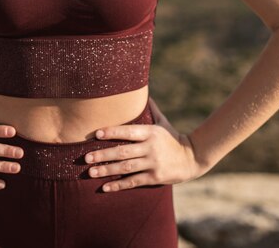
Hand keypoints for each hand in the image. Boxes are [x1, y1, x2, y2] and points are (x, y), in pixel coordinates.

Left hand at [84, 97, 204, 191]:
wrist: (192, 158)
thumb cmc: (172, 137)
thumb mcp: (163, 122)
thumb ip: (152, 109)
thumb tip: (143, 92)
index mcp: (150, 132)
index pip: (128, 132)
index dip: (112, 132)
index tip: (96, 133)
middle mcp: (150, 148)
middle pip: (123, 151)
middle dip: (103, 154)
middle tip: (86, 157)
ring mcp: (152, 163)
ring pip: (125, 168)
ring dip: (107, 170)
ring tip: (91, 172)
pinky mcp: (154, 178)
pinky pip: (133, 181)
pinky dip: (118, 184)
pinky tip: (105, 187)